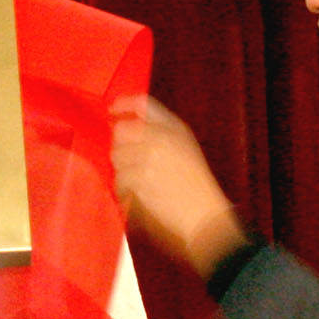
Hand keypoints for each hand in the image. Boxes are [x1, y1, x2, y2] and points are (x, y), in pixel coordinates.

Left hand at [111, 95, 247, 276]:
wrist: (204, 215)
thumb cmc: (196, 187)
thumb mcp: (186, 150)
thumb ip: (161, 136)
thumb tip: (126, 129)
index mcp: (176, 129)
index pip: (145, 103)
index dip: (125, 103)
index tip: (113, 108)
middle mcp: (162, 138)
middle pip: (122, 130)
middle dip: (122, 147)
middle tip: (132, 162)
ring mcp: (149, 156)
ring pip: (117, 157)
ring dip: (124, 171)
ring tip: (143, 184)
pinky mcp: (140, 176)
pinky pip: (119, 180)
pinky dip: (125, 190)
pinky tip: (141, 195)